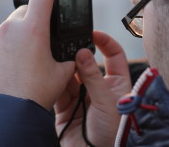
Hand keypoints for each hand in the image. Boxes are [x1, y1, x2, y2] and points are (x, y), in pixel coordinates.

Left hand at [0, 0, 74, 109]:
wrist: (6, 114)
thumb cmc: (36, 92)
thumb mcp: (61, 72)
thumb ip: (69, 56)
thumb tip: (75, 52)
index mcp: (34, 29)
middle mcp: (12, 28)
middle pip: (29, 12)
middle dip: (38, 21)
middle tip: (43, 43)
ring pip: (15, 25)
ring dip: (24, 34)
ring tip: (29, 58)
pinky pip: (2, 38)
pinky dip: (11, 44)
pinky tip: (15, 64)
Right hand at [55, 31, 130, 146]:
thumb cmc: (113, 134)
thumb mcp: (107, 101)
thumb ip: (93, 76)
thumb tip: (82, 52)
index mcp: (115, 83)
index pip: (114, 55)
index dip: (105, 42)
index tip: (93, 33)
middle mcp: (98, 87)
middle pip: (88, 62)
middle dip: (79, 55)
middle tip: (70, 48)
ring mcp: (81, 95)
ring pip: (72, 74)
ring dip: (66, 68)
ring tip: (60, 62)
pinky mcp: (66, 106)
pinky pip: (60, 89)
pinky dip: (56, 81)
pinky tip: (53, 75)